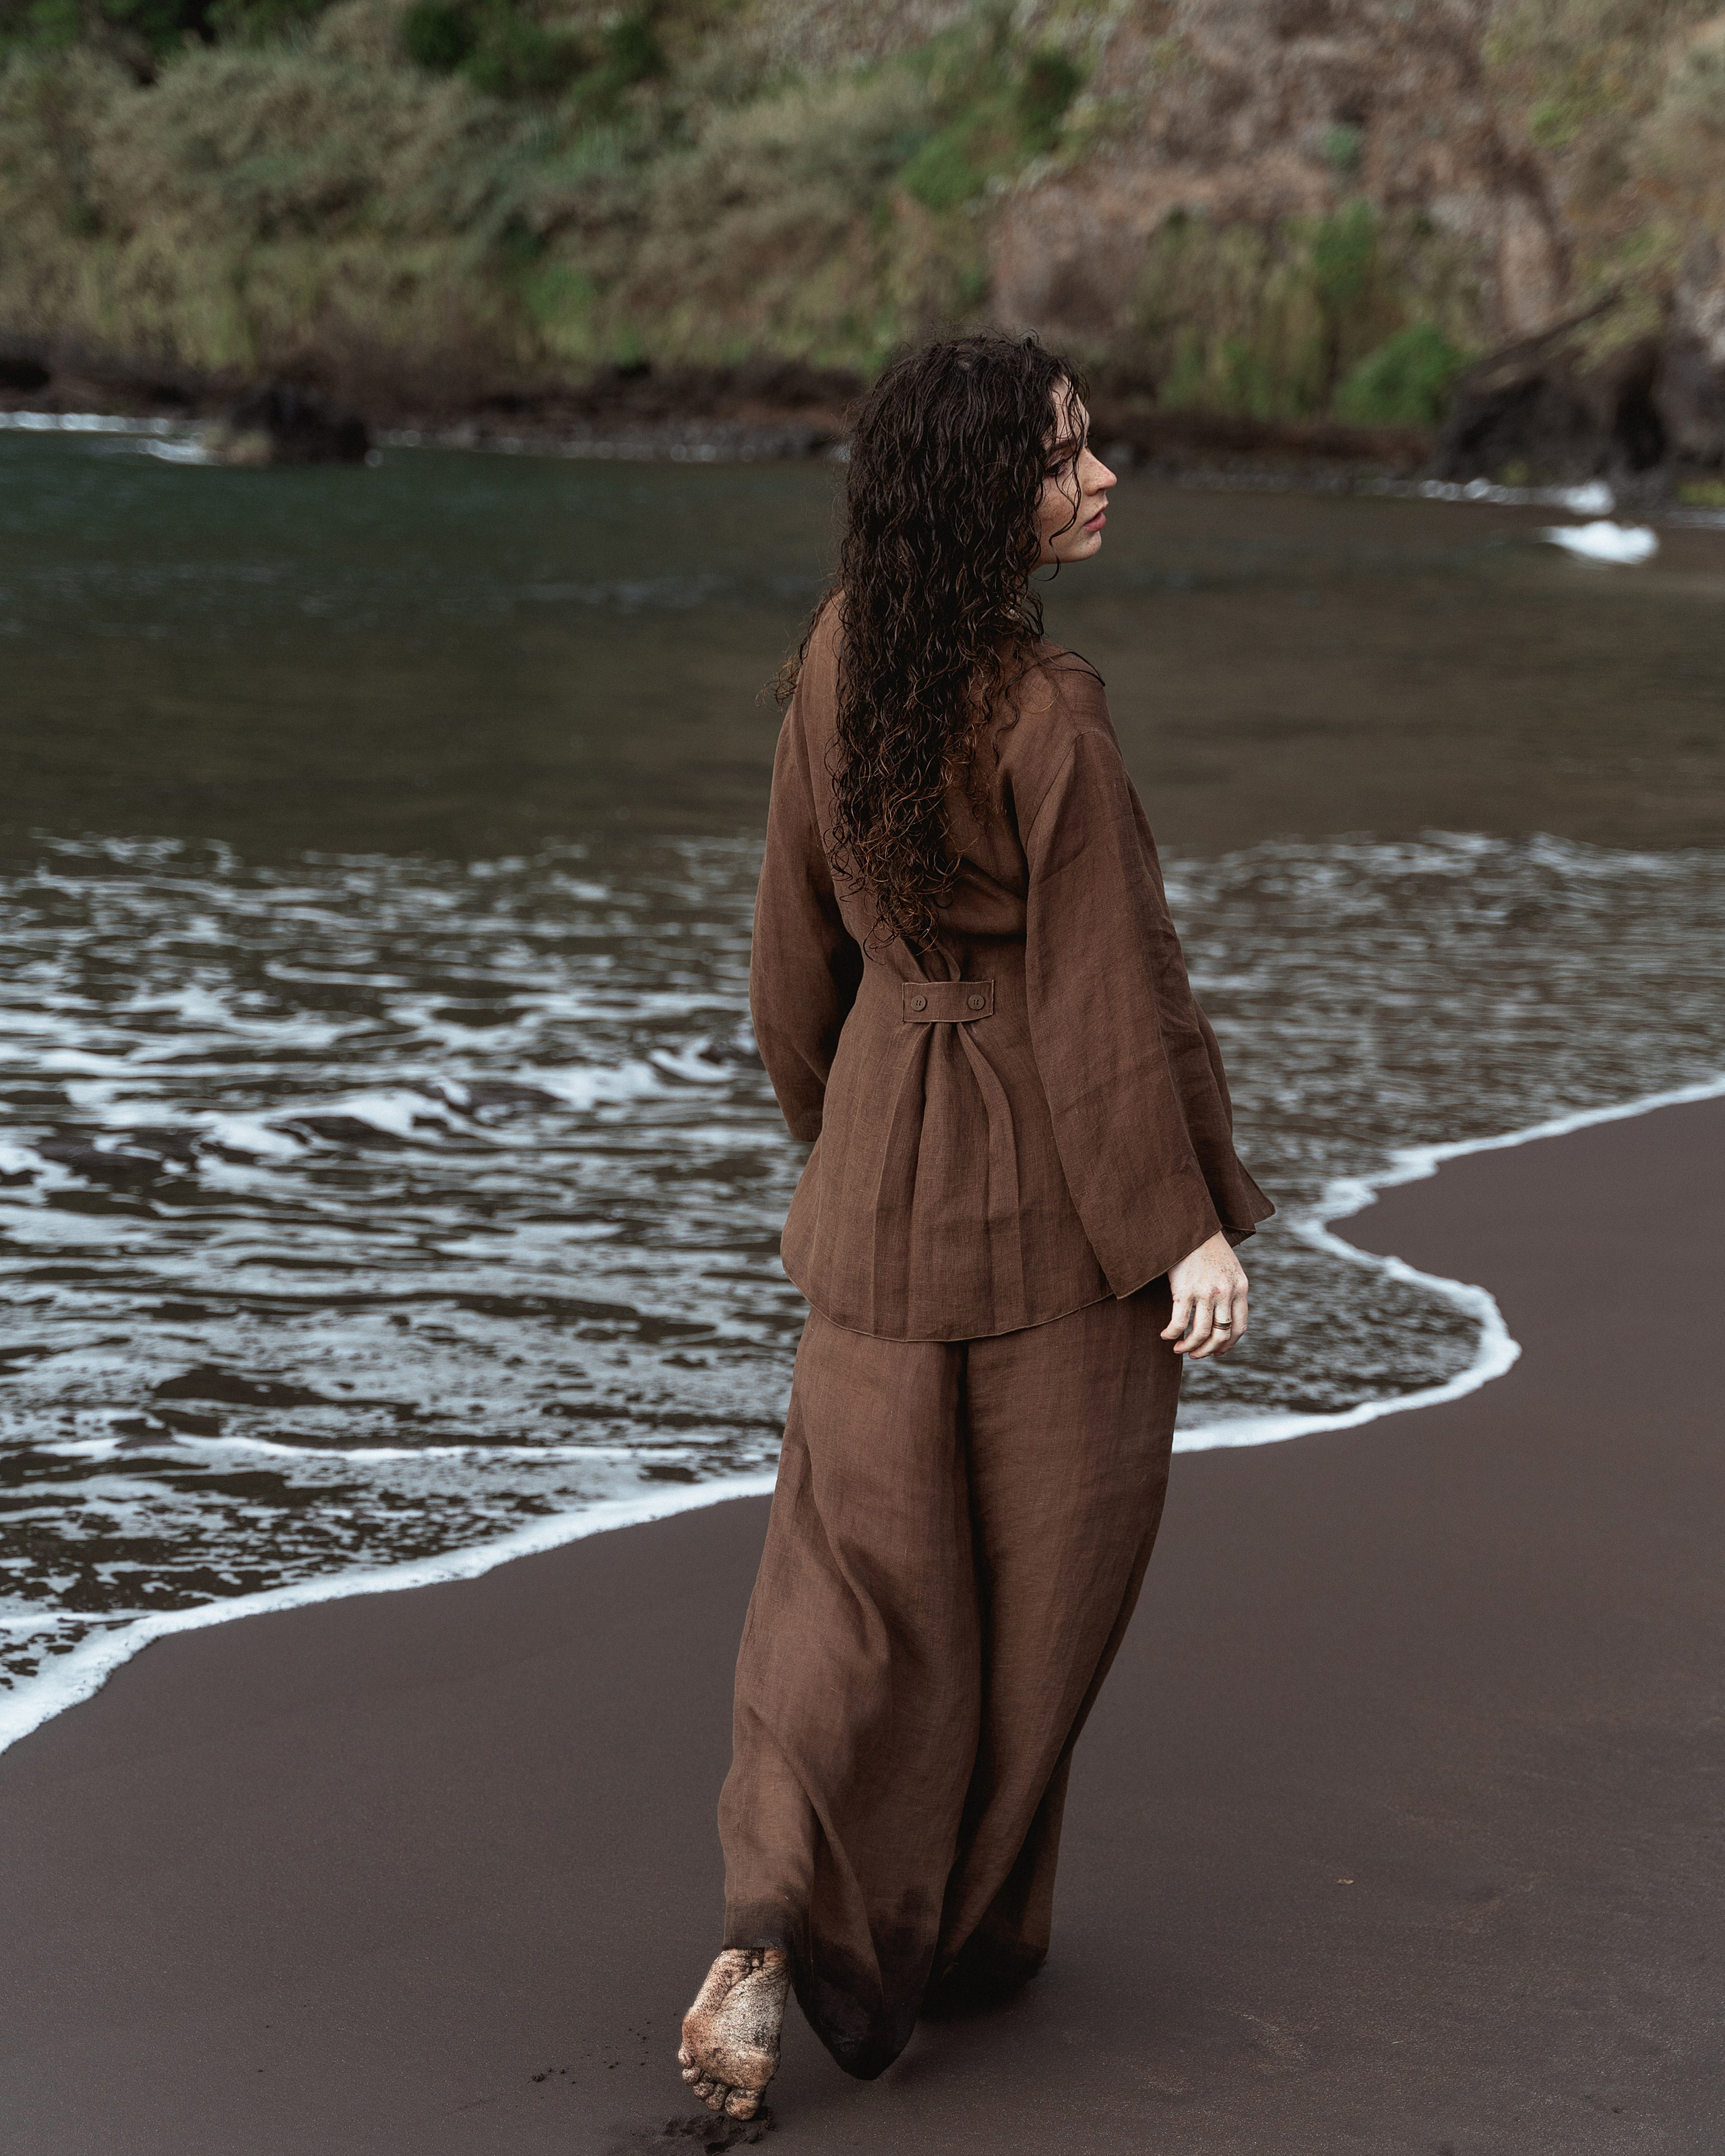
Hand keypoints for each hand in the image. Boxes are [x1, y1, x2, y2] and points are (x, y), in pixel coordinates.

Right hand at [1163, 1231, 1248, 1359]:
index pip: (1240, 1327)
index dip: (1228, 1345)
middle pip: (1221, 1335)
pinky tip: (1165, 1335)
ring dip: (1189, 1347)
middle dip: (1207, 1351)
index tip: (1217, 1352)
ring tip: (1179, 1348)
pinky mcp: (1184, 1289)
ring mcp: (1206, 1292)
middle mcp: (1226, 1292)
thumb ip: (1230, 1289)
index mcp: (1240, 1287)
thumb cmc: (1206, 1246)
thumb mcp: (1228, 1267)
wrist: (1189, 1225)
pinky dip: (1172, 1333)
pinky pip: (1179, 1322)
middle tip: (1194, 1354)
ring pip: (1200, 1333)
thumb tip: (1221, 1317)